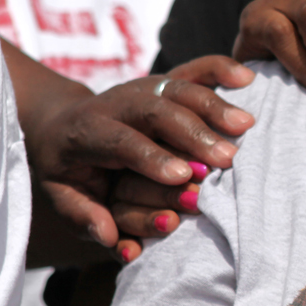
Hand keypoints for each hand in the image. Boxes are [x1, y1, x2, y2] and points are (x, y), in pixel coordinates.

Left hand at [25, 55, 255, 259]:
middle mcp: (114, 104)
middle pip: (154, 110)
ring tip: (246, 125)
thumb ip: (83, 217)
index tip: (183, 176)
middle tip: (226, 158)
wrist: (59, 126)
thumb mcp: (60, 196)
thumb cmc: (66, 171)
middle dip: (192, 133)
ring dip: (214, 106)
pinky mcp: (161, 84)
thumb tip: (110, 237)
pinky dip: (219, 68)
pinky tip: (245, 77)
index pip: (119, 142)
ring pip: (177, 89)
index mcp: (85, 132)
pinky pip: (192, 69)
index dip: (150, 157)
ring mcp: (140, 89)